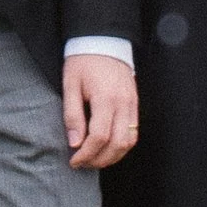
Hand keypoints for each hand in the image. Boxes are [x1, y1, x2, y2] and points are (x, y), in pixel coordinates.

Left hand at [61, 52, 138, 171]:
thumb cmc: (83, 62)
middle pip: (117, 144)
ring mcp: (132, 104)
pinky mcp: (135, 104)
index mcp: (105, 98)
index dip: (86, 154)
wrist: (103, 42)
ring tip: (94, 160)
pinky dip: (121, 146)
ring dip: (112, 156)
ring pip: (129, 142)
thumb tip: (74, 142)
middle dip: (99, 160)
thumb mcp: (70, 85)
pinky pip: (133, 133)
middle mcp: (123, 104)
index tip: (74, 160)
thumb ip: (72, 114)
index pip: (99, 136)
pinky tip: (107, 148)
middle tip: (82, 164)